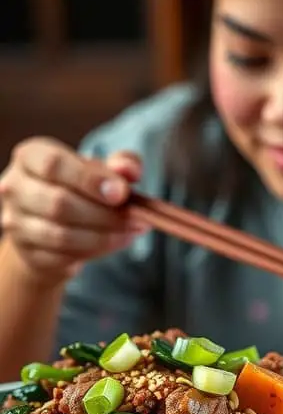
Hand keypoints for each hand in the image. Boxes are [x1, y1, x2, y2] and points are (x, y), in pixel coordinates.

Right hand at [0, 137, 145, 286]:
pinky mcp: (27, 253)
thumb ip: (119, 165)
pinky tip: (116, 242)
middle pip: (59, 204)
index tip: (122, 193)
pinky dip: (96, 251)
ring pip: (62, 236)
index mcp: (30, 156)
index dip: (90, 179)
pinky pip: (64, 257)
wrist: (49, 225)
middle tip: (137, 218)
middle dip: (105, 214)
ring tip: (131, 231)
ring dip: (104, 236)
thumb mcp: (98, 170)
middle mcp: (14, 187)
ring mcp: (16, 223)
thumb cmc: (76, 189)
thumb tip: (130, 171)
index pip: (54, 165)